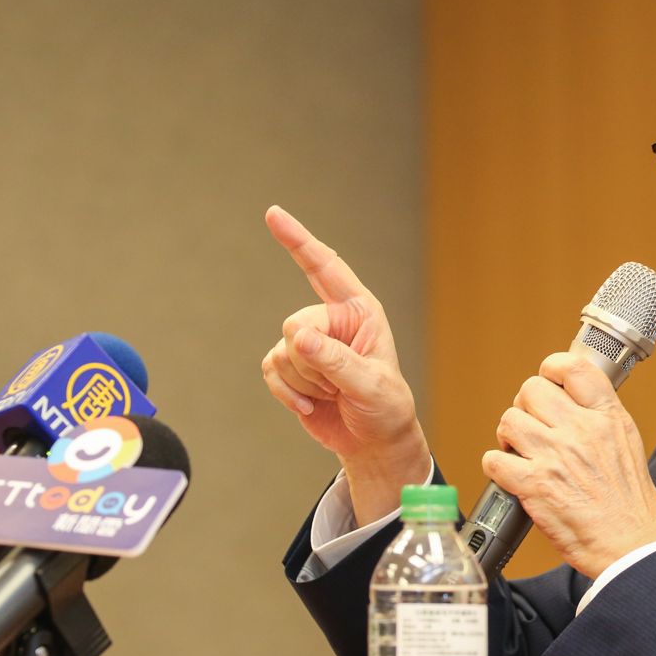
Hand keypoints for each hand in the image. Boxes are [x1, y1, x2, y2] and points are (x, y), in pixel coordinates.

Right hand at [260, 205, 429, 521]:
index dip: (298, 240)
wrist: (373, 442)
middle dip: (313, 361)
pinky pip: (271, 370)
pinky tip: (312, 406)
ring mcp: (308, 342)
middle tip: (340, 385)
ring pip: (282, 351)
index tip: (274, 214)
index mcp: (360, 310)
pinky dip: (288, 394)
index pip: (325, 268)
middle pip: (295, 324)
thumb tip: (298, 338)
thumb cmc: (385, 408)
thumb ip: (335, 361)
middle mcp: (332, 320)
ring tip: (334, 394)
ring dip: (305, 382)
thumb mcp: (370, 385)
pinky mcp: (290, 366)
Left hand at [482, 352, 655, 579]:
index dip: (552, 368)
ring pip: (509, 420)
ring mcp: (555, 457)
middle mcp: (580, 431)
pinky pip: (494, 460)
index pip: (573, 367)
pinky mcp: (535, 486)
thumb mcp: (627, 442)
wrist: (632, 544)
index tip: (547, 380)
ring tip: (519, 450)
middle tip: (531, 425)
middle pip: (531, 390)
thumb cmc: (630, 502)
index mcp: (606, 417)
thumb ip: (600, 416)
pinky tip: (510, 474)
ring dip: (508, 436)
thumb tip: (571, 399)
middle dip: (525, 406)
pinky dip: (496, 466)